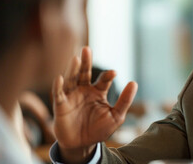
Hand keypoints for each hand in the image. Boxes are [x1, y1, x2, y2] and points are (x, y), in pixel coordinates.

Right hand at [52, 47, 137, 162]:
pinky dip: (58, 86)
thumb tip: (134, 82)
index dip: (108, 75)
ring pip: (71, 79)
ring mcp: (72, 96)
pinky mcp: (61, 105)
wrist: (82, 145)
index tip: (113, 73)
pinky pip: (58, 94)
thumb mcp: (116, 116)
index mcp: (98, 92)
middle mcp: (84, 90)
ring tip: (76, 58)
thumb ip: (125, 100)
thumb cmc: (99, 129)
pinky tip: (60, 78)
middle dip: (85, 61)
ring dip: (72, 69)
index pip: (104, 80)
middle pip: (84, 73)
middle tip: (87, 49)